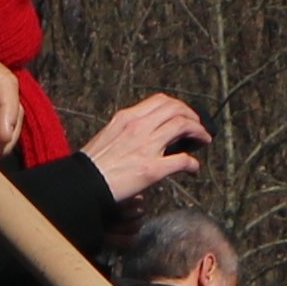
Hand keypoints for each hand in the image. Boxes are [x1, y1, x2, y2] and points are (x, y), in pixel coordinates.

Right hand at [89, 90, 207, 196]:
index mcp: (127, 118)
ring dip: (199, 132)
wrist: (83, 184)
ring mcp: (146, 147)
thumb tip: (146, 133)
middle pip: (176, 109)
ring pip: (183, 126)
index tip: (184, 114)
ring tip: (203, 139)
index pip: (160, 101)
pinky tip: (194, 169)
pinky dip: (192, 163)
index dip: (178, 106)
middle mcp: (139, 127)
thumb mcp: (109, 135)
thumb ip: (128, 130)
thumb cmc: (93, 164)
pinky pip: (182, 161)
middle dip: (192, 116)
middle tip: (198, 126)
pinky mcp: (152, 169)